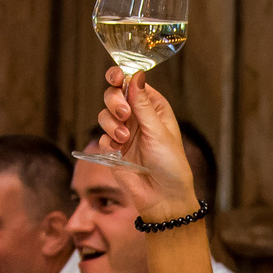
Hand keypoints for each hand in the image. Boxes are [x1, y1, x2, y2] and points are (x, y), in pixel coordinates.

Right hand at [96, 69, 199, 217]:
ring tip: (124, 138)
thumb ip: (143, 104)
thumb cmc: (170, 164)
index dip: (121, 77)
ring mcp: (125, 132)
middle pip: (114, 95)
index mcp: (153, 107)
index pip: (133, 83)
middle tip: (123, 113)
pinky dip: (107, 142)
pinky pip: (102, 137)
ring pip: (105, 115)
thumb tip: (136, 75)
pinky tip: (118, 151)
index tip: (116, 78)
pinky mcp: (115, 149)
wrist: (162, 197)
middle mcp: (138, 116)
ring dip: (111, 124)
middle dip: (114, 102)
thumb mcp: (158, 131)